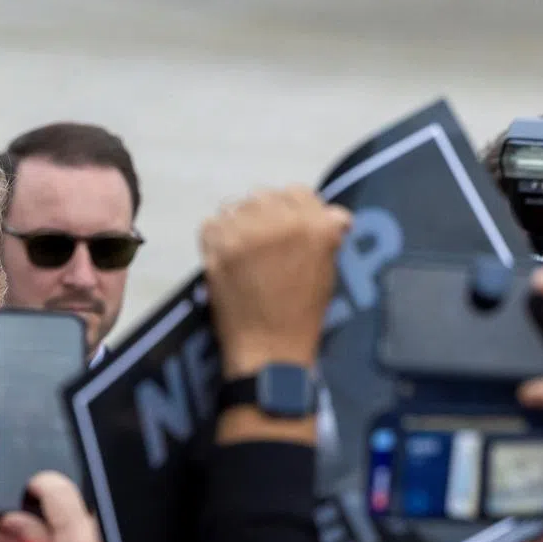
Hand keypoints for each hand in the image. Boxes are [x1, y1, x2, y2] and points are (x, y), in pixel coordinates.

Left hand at [200, 187, 350, 378]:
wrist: (269, 349)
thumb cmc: (302, 314)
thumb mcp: (328, 269)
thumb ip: (326, 234)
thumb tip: (332, 213)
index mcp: (316, 226)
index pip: (297, 192)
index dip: (291, 210)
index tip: (286, 228)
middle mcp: (281, 221)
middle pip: (264, 196)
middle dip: (264, 215)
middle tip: (262, 243)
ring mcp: (245, 232)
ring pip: (236, 206)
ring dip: (239, 224)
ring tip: (243, 251)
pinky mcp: (217, 247)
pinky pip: (211, 223)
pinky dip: (216, 236)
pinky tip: (225, 256)